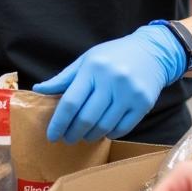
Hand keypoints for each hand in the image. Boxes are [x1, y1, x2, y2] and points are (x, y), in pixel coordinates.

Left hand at [34, 25, 184, 142]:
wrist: (152, 52)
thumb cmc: (113, 56)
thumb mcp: (86, 60)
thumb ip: (64, 78)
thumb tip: (39, 90)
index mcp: (93, 68)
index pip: (70, 102)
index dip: (58, 122)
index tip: (52, 135)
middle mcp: (112, 80)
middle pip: (86, 118)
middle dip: (72, 133)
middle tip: (67, 138)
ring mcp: (129, 93)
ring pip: (103, 126)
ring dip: (90, 135)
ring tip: (84, 135)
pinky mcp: (143, 104)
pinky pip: (122, 128)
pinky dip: (109, 134)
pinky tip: (103, 131)